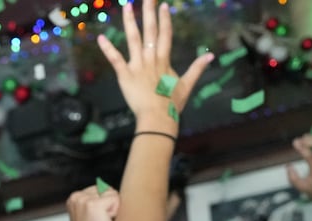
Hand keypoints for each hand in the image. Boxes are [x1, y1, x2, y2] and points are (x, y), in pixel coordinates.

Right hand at [67, 184, 121, 220]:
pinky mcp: (93, 204)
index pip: (102, 188)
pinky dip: (115, 213)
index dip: (106, 205)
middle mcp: (76, 197)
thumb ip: (93, 200)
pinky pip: (115, 199)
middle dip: (110, 205)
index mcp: (74, 198)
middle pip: (107, 189)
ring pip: (112, 193)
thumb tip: (103, 186)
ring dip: (113, 209)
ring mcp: (83, 200)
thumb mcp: (89, 216)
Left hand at [97, 0, 213, 126]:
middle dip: (148, 12)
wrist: (158, 118)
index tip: (163, 5)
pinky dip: (108, 49)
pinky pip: (115, 60)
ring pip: (133, 39)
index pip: (165, 34)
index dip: (164, 19)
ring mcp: (137, 66)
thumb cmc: (171, 104)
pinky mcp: (125, 75)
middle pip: (150, 31)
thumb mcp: (187, 85)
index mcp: (164, 60)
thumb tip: (210, 55)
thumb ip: (197, 68)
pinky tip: (101, 37)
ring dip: (129, 22)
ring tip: (126, 6)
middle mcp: (151, 58)